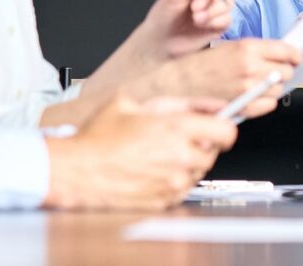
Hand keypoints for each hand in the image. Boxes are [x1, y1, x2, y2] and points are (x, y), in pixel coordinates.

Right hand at [43, 96, 237, 210]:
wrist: (75, 170)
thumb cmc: (99, 136)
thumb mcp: (136, 103)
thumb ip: (183, 102)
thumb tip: (213, 105)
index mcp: (177, 128)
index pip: (227, 132)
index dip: (222, 129)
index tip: (215, 129)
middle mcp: (180, 157)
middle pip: (213, 153)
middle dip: (200, 146)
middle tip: (176, 140)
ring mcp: (172, 182)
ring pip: (198, 172)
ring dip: (186, 164)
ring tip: (158, 155)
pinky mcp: (164, 200)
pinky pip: (182, 190)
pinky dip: (173, 181)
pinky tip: (151, 171)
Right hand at [132, 39, 301, 119]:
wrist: (178, 85)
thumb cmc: (199, 65)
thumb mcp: (229, 47)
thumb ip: (256, 51)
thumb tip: (280, 55)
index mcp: (247, 48)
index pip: (288, 51)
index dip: (294, 55)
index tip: (294, 57)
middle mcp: (250, 68)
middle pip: (287, 71)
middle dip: (283, 70)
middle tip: (273, 69)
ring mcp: (247, 89)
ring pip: (279, 89)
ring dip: (273, 87)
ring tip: (258, 83)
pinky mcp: (243, 106)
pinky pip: (268, 105)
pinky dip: (265, 102)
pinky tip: (254, 95)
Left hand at [138, 0, 235, 58]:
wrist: (160, 44)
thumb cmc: (163, 17)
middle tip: (194, 6)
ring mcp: (216, 8)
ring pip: (228, 3)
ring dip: (211, 11)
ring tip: (195, 18)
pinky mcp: (219, 23)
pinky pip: (227, 19)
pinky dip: (214, 22)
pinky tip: (201, 25)